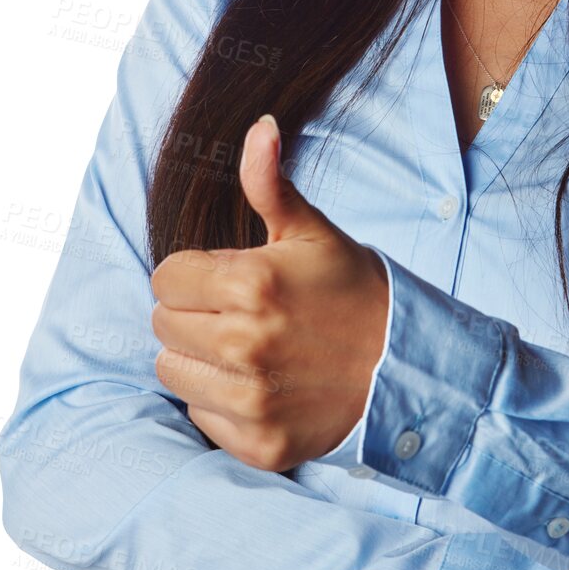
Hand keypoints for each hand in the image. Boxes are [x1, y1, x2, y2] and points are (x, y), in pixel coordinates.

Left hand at [149, 115, 389, 471]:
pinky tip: (257, 384)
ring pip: (171, 369)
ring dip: (197, 357)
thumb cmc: (352, 291)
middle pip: (162, 323)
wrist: (406, 366)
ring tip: (242, 348)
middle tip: (236, 313)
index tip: (226, 279)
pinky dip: (218, 400)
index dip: (192, 273)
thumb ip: (270, 183)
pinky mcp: (257, 442)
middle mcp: (244, 344)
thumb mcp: (312, 231)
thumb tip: (259, 126)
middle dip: (192, 312)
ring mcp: (250, 398)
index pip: (165, 277)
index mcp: (250, 284)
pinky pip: (198, 413)